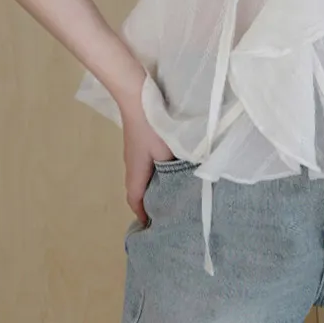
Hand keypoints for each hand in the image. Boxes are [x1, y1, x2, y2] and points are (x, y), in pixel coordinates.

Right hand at [117, 81, 176, 227]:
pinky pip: (145, 167)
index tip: (154, 228)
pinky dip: (155, 176)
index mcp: (136, 171)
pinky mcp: (139, 144)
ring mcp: (134, 153)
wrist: (137, 95)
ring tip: (171, 197)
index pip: (135, 200)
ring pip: (142, 178)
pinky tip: (169, 172)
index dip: (143, 215)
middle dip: (149, 205)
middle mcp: (132, 165)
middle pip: (138, 191)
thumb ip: (178, 167)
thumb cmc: (152, 125)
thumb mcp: (169, 150)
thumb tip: (191, 181)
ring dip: (153, 190)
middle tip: (167, 215)